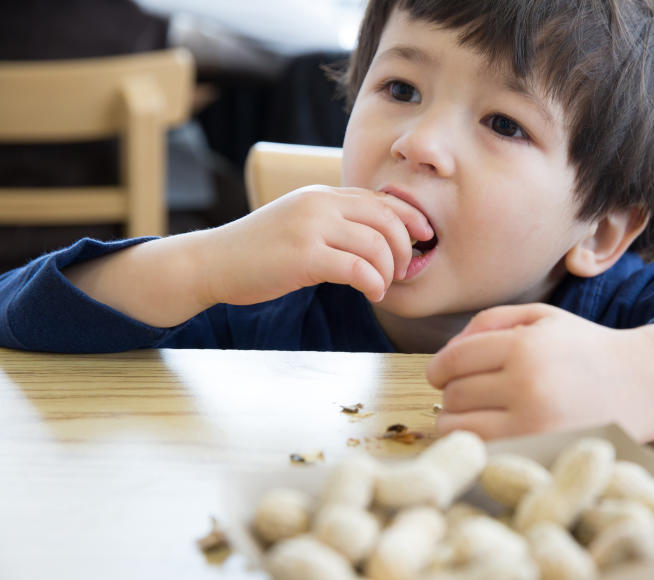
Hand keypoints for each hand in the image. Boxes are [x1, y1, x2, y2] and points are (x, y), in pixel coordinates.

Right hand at [201, 185, 432, 306]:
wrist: (212, 262)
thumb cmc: (258, 251)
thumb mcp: (299, 223)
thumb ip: (333, 223)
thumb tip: (375, 238)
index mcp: (321, 195)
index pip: (380, 199)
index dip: (410, 218)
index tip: (423, 237)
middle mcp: (319, 204)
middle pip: (386, 218)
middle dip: (404, 247)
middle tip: (404, 270)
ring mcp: (311, 228)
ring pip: (376, 244)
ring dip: (389, 270)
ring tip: (382, 286)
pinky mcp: (304, 256)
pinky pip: (357, 268)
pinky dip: (374, 283)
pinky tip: (371, 293)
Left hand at [426, 304, 653, 441]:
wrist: (642, 386)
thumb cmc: (584, 349)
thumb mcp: (542, 318)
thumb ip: (489, 322)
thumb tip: (445, 354)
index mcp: (525, 347)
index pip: (453, 361)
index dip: (439, 369)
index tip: (442, 375)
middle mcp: (528, 388)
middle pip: (454, 397)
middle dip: (455, 394)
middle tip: (474, 394)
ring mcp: (535, 428)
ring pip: (460, 431)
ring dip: (460, 424)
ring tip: (479, 416)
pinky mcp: (541, 456)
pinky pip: (484, 455)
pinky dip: (480, 447)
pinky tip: (495, 435)